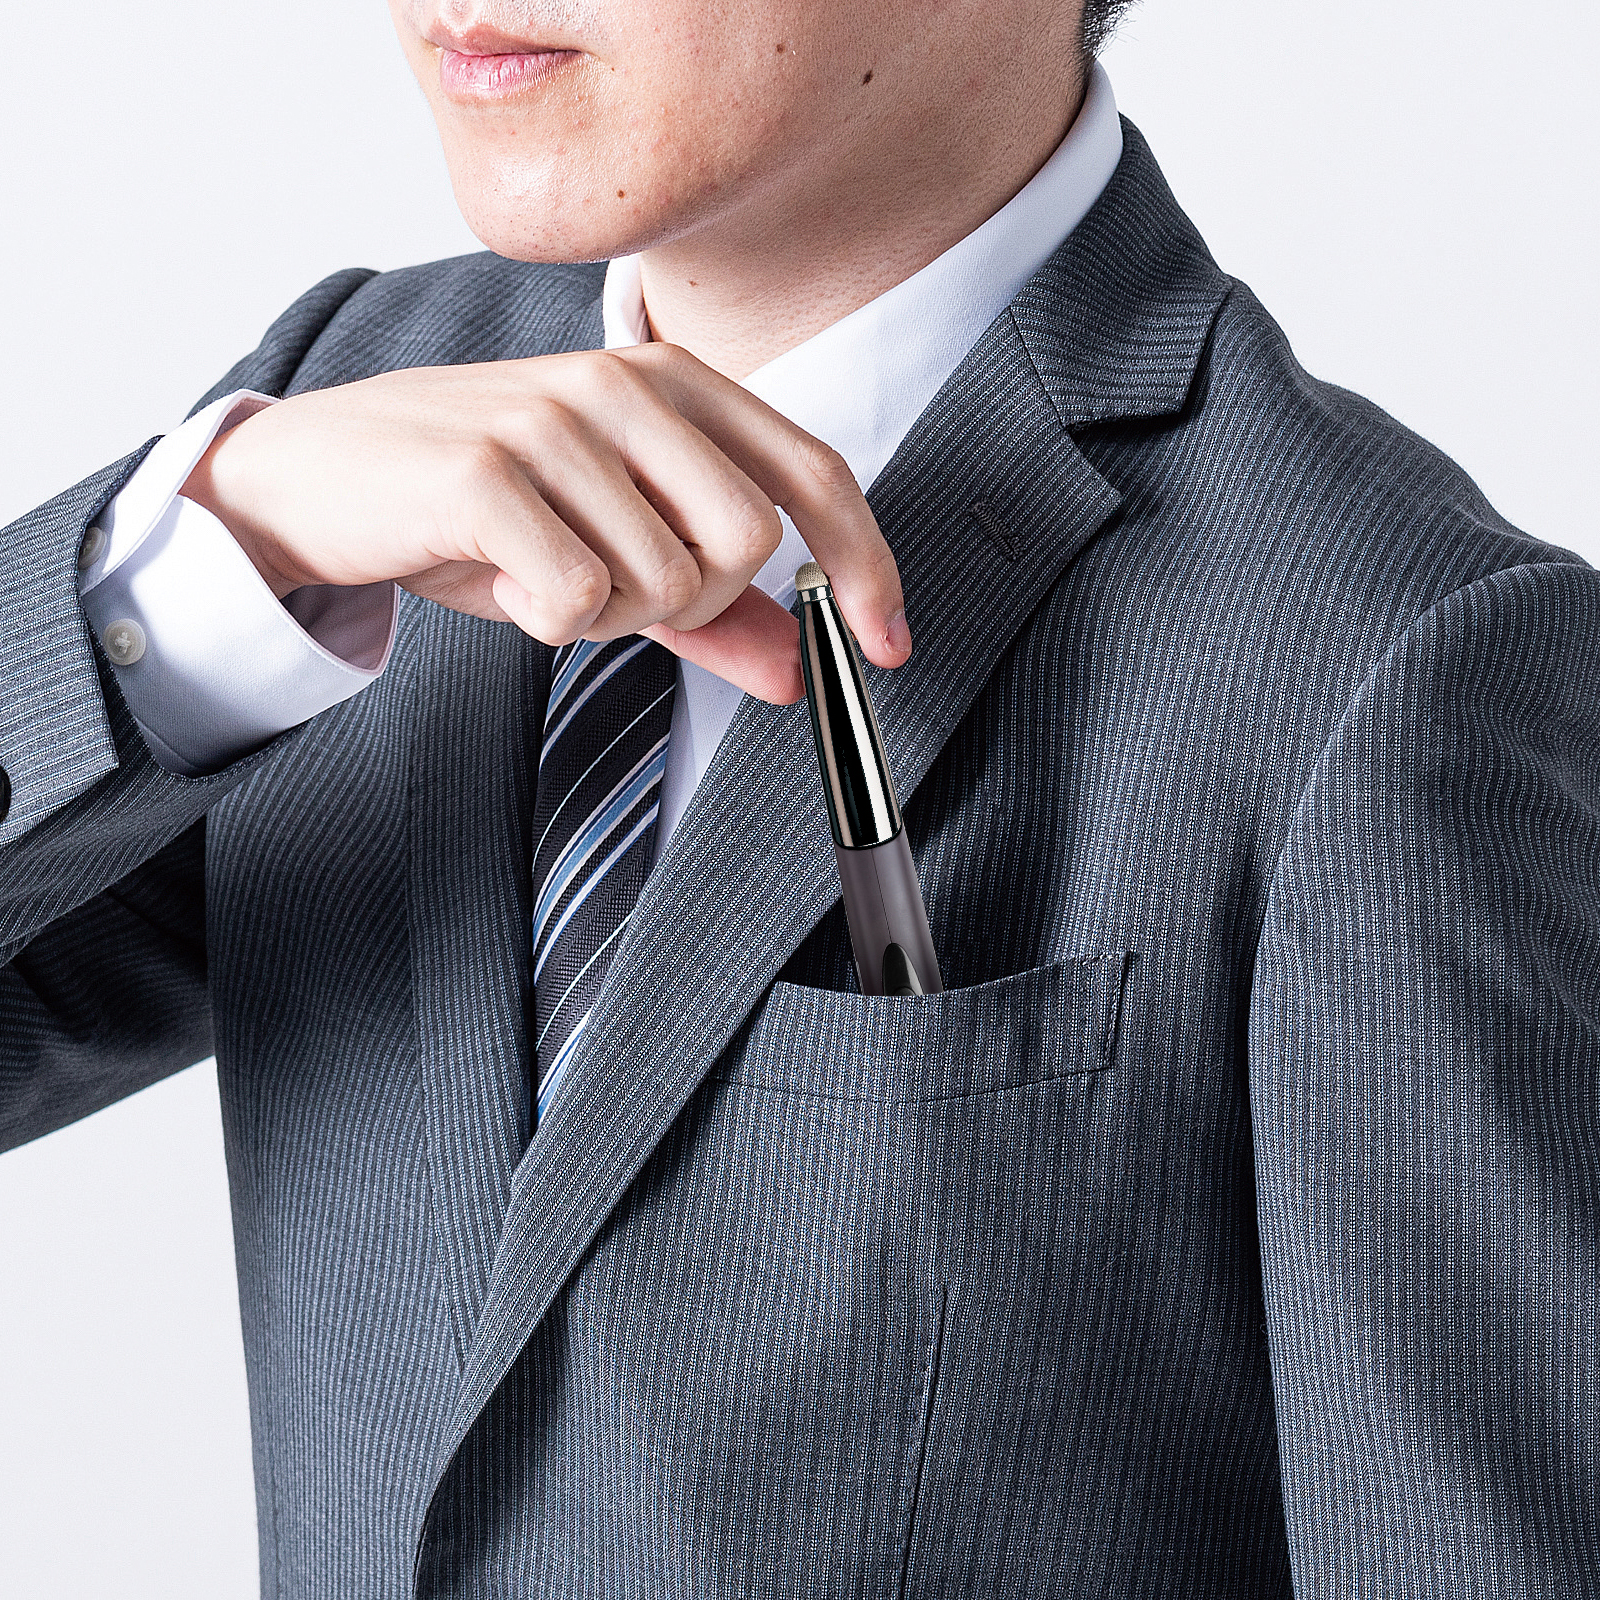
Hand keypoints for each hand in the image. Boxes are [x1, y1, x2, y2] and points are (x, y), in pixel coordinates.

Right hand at [181, 345, 909, 703]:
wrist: (321, 478)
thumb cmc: (475, 506)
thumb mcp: (608, 549)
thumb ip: (710, 608)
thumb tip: (799, 666)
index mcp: (672, 385)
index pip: (812, 470)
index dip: (866, 561)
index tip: (890, 641)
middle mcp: (625, 384)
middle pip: (750, 541)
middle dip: (695, 602)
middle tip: (619, 594)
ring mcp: (555, 420)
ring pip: (665, 582)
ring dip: (608, 618)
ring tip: (540, 575)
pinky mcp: (488, 470)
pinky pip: (580, 600)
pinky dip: (550, 624)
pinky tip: (504, 583)